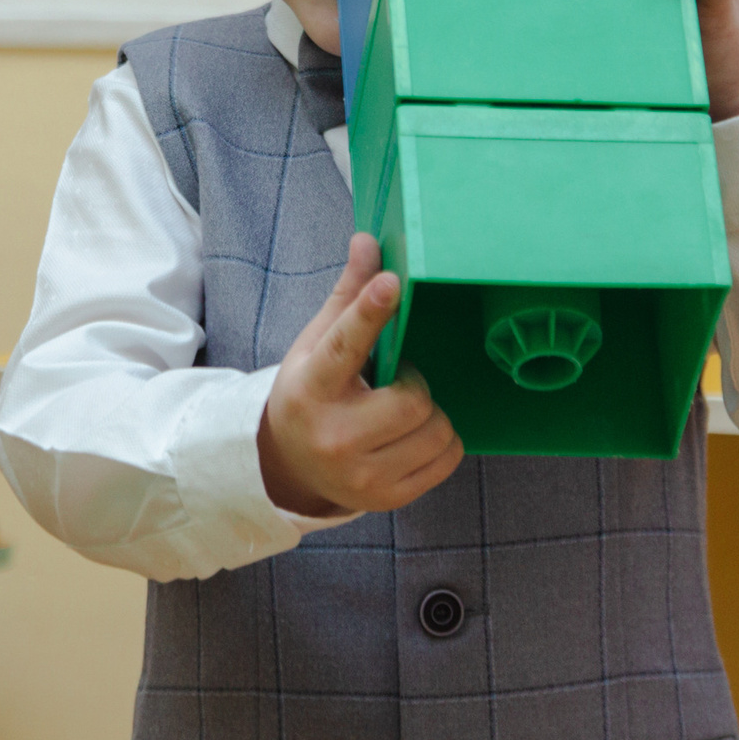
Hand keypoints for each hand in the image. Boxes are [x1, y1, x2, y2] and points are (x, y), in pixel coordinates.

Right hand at [257, 234, 462, 517]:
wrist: (289, 466)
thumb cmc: (310, 394)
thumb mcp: (315, 345)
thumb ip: (348, 296)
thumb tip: (368, 241)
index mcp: (310, 389)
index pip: (344, 346)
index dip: (370, 311)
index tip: (392, 282)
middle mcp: (333, 437)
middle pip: (412, 398)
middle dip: (413, 382)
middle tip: (392, 382)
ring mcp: (362, 476)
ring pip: (437, 429)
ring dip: (429, 413)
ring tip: (398, 410)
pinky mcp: (388, 498)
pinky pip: (448, 458)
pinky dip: (441, 441)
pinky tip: (410, 436)